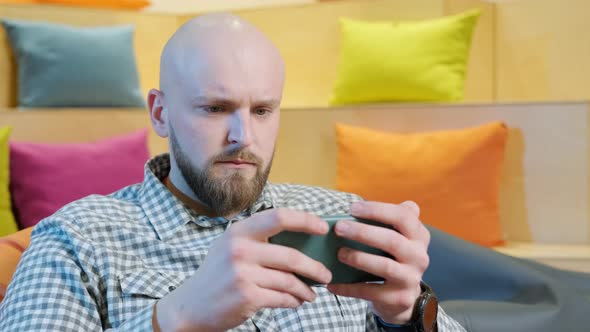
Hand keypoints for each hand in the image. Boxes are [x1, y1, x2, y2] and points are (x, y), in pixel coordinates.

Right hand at [155, 208, 332, 331]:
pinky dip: (294, 301)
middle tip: (325, 274)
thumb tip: (301, 239)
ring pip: (289, 280)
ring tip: (312, 294)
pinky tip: (296, 302)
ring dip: (305, 289)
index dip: (305, 220)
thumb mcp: (231, 246)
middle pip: (291, 255)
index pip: (279, 216)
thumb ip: (258, 239)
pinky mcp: (247, 296)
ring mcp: (243, 274)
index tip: (323, 228)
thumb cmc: (217, 275)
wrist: (191, 306)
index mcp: (239, 231)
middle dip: (314, 267)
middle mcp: (240, 249)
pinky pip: (282, 298)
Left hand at [327, 201, 429, 323]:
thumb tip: (355, 208)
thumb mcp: (397, 236)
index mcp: (418, 235)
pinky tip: (332, 284)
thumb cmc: (393, 256)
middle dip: (363, 233)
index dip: (377, 210)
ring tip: (339, 253)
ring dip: (359, 258)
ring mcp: (411, 278)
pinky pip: (371, 292)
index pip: (403, 216)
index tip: (352, 208)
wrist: (404, 295)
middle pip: (392, 241)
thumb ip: (387, 219)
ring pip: (384, 266)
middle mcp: (419, 256)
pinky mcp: (400, 298)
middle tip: (339, 228)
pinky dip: (349, 288)